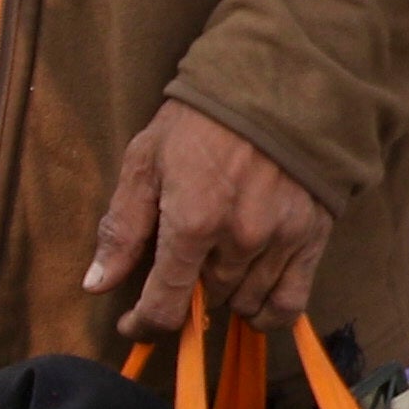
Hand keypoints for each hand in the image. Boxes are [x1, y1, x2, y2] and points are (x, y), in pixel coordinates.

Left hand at [83, 101, 334, 340]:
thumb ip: (123, 227)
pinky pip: (291, 302)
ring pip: (244, 302)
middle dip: (185, 293)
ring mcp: (280, 241)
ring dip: (223, 296)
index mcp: (193, 222)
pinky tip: (253, 305)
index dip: (144, 324)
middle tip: (180, 268)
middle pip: (205, 301)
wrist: (279, 84)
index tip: (134, 323)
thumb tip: (97, 284)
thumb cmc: (203, 119)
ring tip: (214, 271)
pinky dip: (269, 313)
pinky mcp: (312, 238)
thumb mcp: (147, 160)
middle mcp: (240, 240)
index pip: (164, 304)